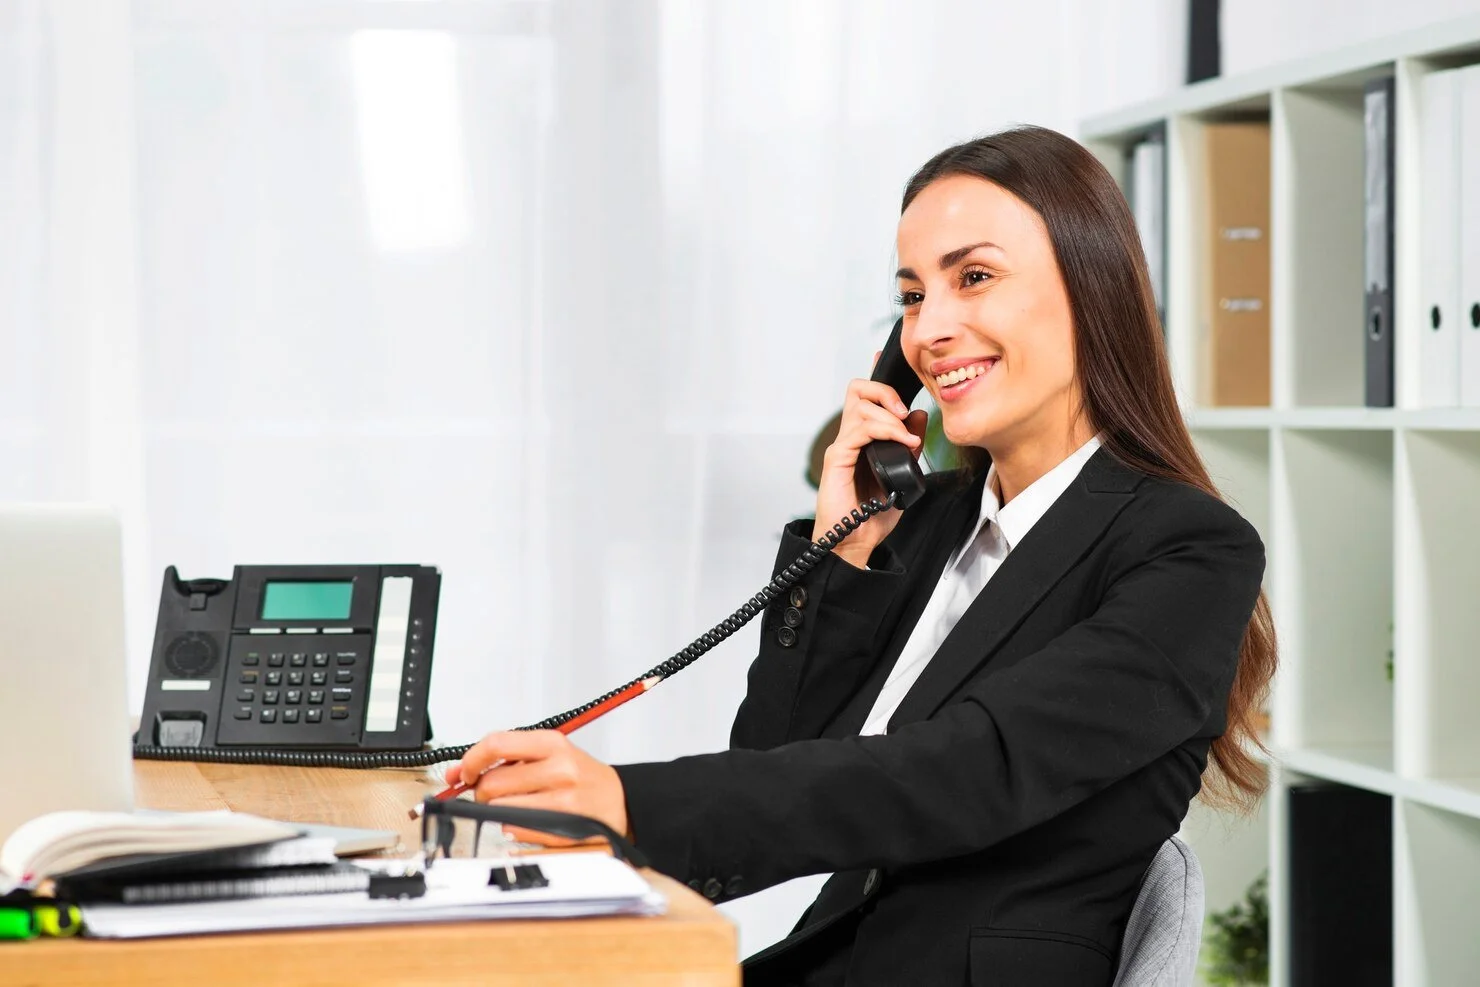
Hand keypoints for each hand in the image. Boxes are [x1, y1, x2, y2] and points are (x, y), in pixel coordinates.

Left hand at [453, 730, 629, 844]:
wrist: (619, 802)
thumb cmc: (579, 777)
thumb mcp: (548, 754)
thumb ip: (503, 759)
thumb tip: (456, 773)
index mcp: (552, 744)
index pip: (496, 744)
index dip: (471, 761)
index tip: (465, 773)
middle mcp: (560, 769)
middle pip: (492, 783)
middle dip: (483, 792)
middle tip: (496, 793)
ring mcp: (564, 801)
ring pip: (500, 810)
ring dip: (500, 812)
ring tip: (519, 806)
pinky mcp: (564, 830)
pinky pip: (516, 832)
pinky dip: (514, 829)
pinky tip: (530, 821)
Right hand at [811, 358, 927, 566]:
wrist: (854, 540)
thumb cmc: (872, 513)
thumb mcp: (903, 473)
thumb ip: (909, 445)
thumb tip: (920, 416)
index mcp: (863, 438)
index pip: (866, 397)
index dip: (877, 376)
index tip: (884, 359)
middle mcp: (850, 436)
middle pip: (858, 389)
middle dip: (884, 390)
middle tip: (904, 410)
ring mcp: (842, 445)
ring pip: (860, 404)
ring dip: (889, 414)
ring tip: (908, 436)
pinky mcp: (838, 457)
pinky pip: (859, 428)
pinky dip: (885, 430)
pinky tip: (903, 443)